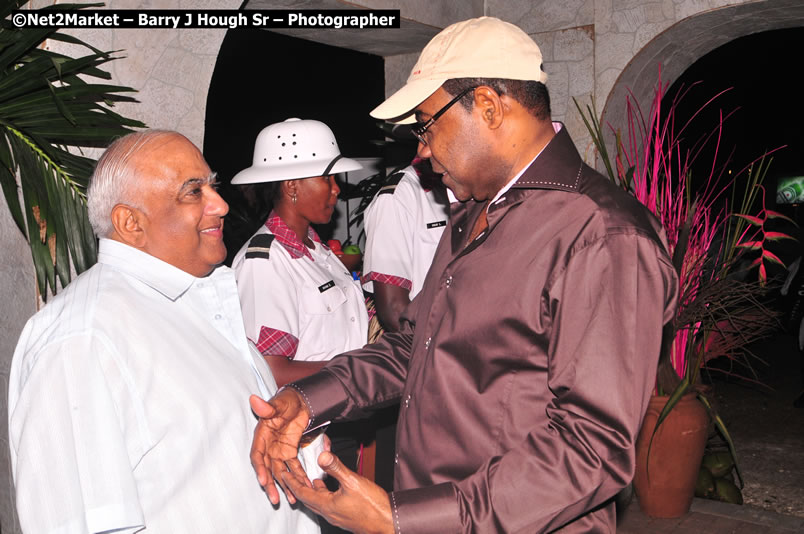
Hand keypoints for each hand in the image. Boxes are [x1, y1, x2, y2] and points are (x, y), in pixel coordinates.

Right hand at [249, 390, 311, 504]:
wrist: (301, 400)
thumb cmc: (287, 400)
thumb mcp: (278, 403)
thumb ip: (268, 406)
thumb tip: (254, 400)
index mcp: (262, 436)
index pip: (257, 455)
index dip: (260, 468)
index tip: (263, 480)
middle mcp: (268, 446)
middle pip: (267, 469)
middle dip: (271, 485)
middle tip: (275, 499)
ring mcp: (279, 451)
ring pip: (280, 472)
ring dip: (285, 486)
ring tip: (292, 500)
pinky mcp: (290, 452)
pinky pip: (293, 467)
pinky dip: (298, 477)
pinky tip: (303, 487)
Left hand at [282, 451, 393, 533]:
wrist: (389, 523)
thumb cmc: (373, 507)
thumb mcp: (353, 482)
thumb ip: (336, 468)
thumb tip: (322, 456)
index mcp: (327, 506)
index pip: (302, 493)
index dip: (291, 482)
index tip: (283, 473)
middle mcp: (329, 512)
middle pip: (308, 498)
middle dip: (298, 484)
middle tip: (291, 473)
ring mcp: (337, 515)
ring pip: (318, 500)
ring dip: (312, 489)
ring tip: (307, 477)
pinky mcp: (346, 515)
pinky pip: (328, 502)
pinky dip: (324, 492)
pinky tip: (329, 486)